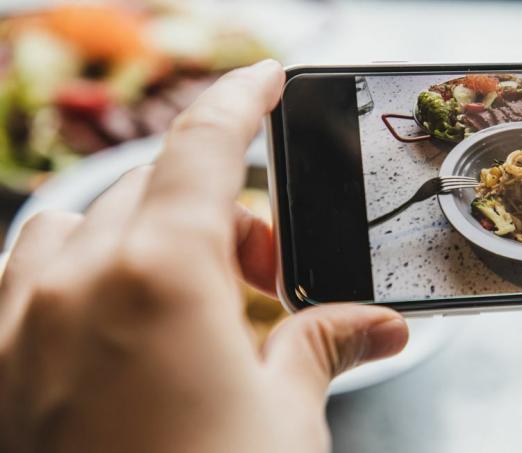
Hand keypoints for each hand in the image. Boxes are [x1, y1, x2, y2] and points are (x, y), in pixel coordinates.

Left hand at [0, 60, 408, 452]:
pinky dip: (81, 266)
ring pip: (85, 221)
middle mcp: (75, 280)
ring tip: (190, 293)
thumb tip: (378, 326)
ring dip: (145, 233)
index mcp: (159, 273)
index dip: (242, 96)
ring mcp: (20, 319)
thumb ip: (324, 345)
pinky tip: (115, 314)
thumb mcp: (283, 420)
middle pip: (158, 189)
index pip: (207, 142)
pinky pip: (30, 269)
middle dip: (223, 212)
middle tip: (267, 272)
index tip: (264, 76)